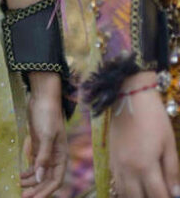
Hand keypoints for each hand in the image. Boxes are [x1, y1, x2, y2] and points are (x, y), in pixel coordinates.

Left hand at [21, 73, 66, 197]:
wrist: (42, 97)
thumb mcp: (46, 136)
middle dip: (36, 189)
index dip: (44, 192)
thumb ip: (43, 157)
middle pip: (46, 179)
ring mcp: (45, 152)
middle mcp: (54, 157)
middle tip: (22, 196)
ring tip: (18, 188)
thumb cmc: (47, 115)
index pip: (55, 181)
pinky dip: (27, 171)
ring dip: (30, 182)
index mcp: (61, 156)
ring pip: (39, 173)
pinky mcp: (37, 146)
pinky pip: (33, 164)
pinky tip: (19, 177)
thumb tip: (39, 177)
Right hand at [109, 73, 179, 197]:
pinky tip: (135, 187)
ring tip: (148, 192)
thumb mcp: (168, 143)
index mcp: (145, 166)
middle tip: (160, 194)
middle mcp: (128, 169)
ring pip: (124, 193)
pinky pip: (116, 181)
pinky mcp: (110, 156)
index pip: (158, 195)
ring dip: (137, 197)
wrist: (129, 95)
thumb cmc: (154, 117)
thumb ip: (172, 170)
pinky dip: (125, 189)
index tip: (172, 197)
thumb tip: (175, 193)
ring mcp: (117, 163)